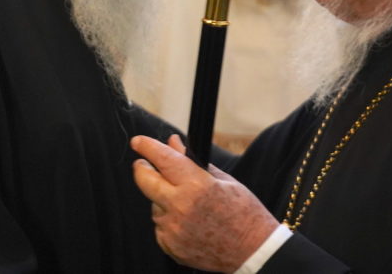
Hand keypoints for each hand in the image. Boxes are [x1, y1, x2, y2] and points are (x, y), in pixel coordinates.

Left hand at [131, 134, 279, 272]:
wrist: (253, 251)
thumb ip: (192, 161)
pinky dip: (169, 221)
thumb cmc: (244, 213)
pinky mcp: (171, 246)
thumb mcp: (222, 180)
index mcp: (196, 185)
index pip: (163, 158)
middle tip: (143, 164)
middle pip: (144, 180)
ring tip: (189, 206)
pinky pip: (160, 226)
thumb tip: (173, 143)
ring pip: (154, 205)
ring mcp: (174, 228)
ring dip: (162, 199)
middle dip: (141, 168)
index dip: (147, 146)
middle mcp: (180, 206)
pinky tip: (189, 223)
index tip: (138, 141)